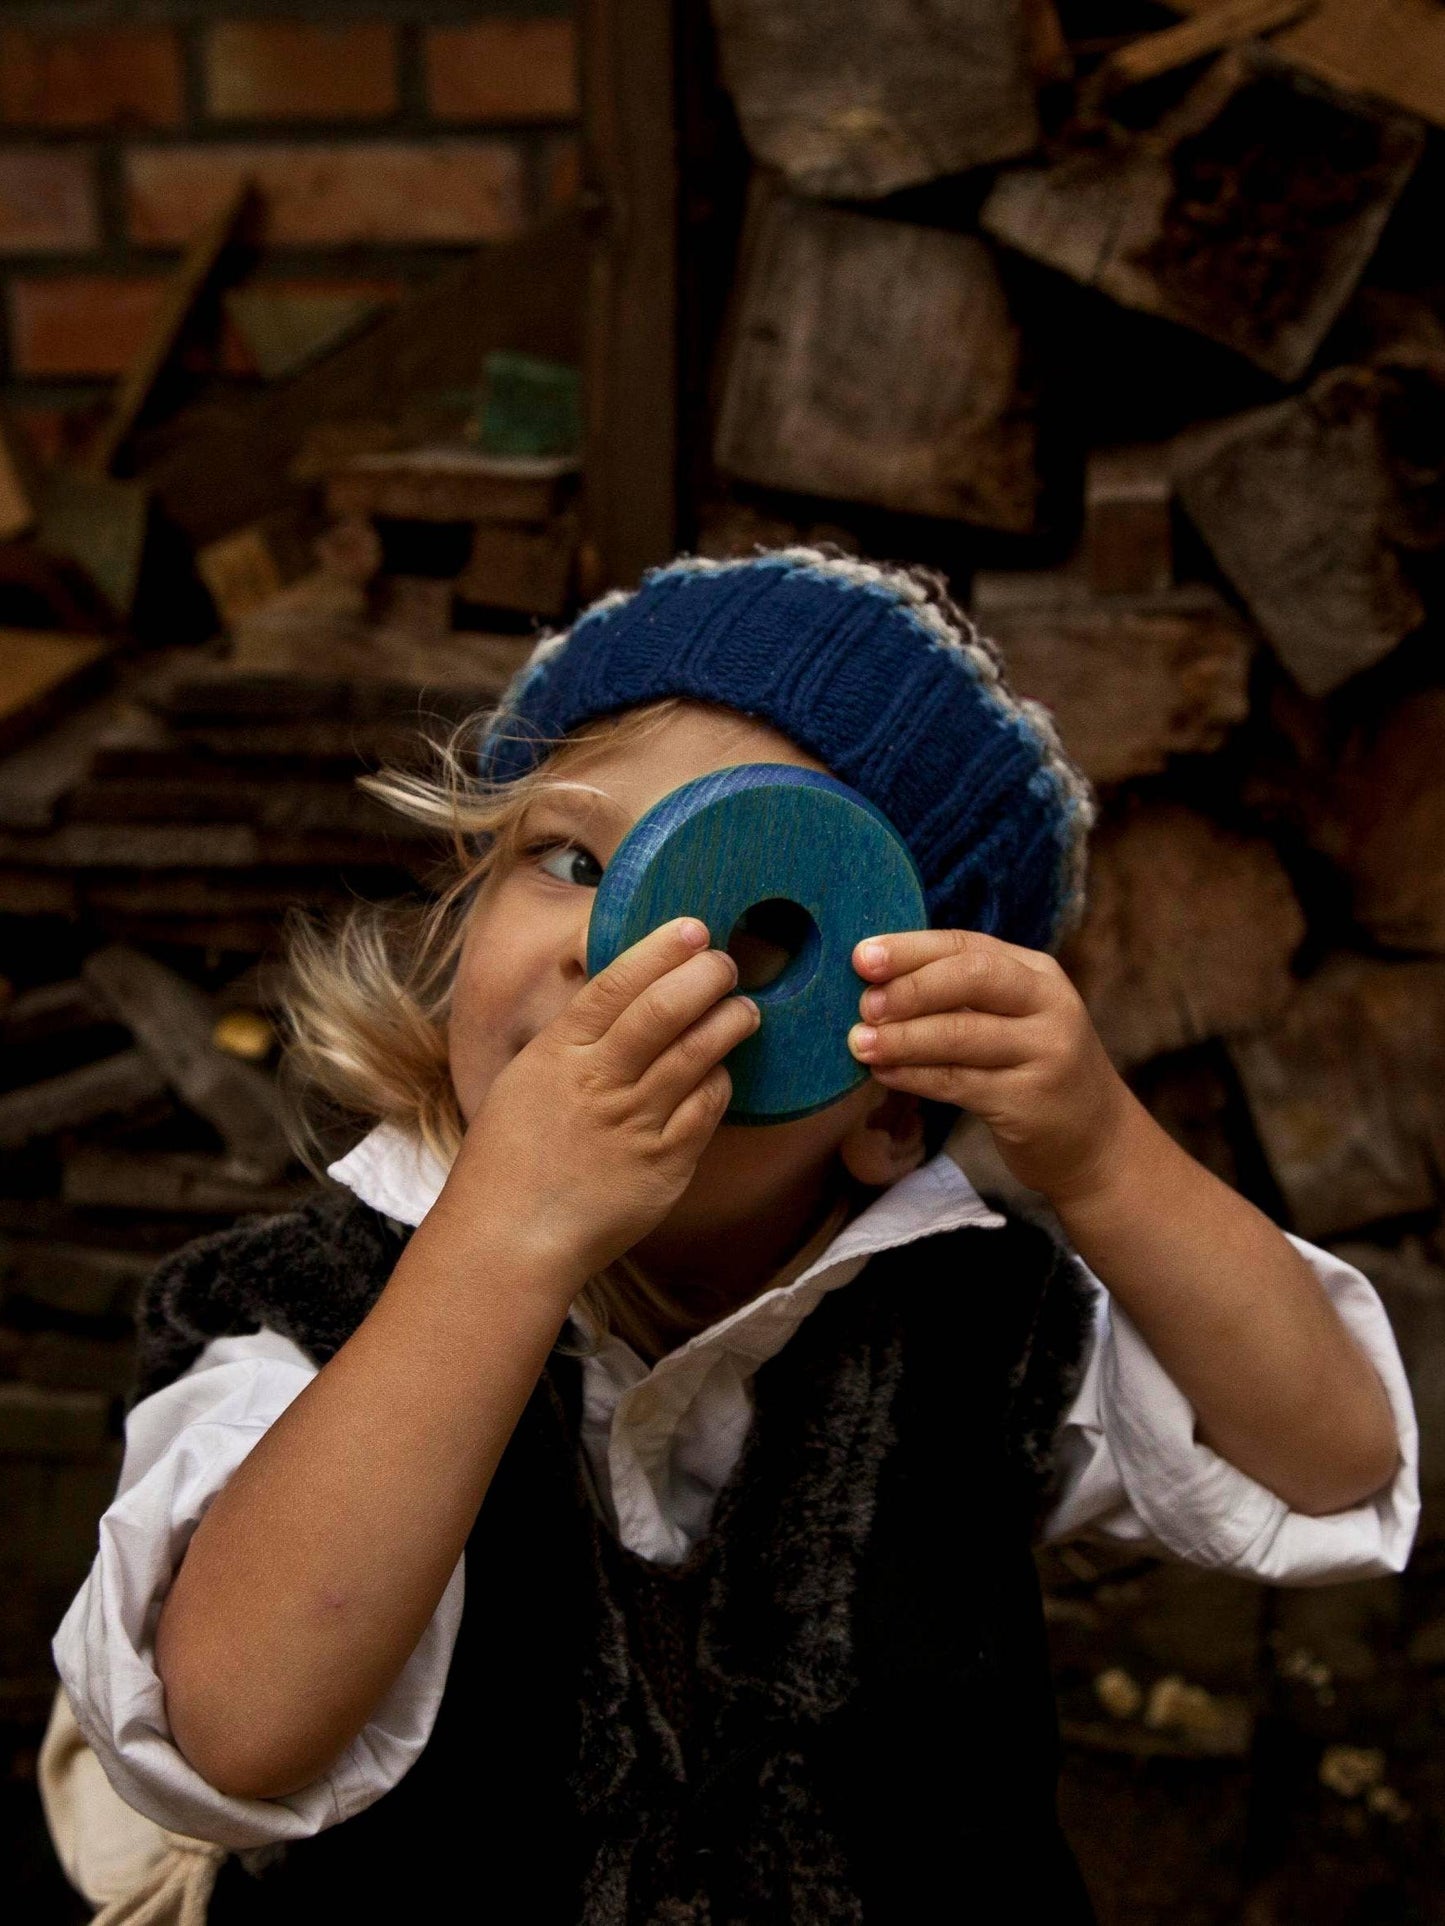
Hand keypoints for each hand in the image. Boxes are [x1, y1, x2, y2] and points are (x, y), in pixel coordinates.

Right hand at [444, 918, 758, 1288]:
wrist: (509, 1239)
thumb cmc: (510, 1158)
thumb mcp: (527, 1079)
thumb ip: (574, 1039)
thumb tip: (623, 994)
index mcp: (558, 1054)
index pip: (617, 984)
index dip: (661, 950)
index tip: (693, 929)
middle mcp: (599, 1083)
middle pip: (664, 1011)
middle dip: (706, 977)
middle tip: (726, 965)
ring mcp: (635, 1125)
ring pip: (697, 1055)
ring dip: (728, 1022)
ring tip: (743, 1009)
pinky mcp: (665, 1166)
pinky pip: (707, 1110)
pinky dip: (720, 1082)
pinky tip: (722, 1071)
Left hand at [848, 929, 1130, 1203]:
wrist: (1095, 1141)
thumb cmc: (1032, 1069)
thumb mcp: (1012, 1019)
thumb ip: (960, 996)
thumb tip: (873, 983)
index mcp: (1037, 974)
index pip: (967, 946)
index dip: (910, 949)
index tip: (860, 957)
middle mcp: (1049, 1005)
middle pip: (972, 977)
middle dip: (911, 987)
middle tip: (864, 1004)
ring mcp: (1046, 1053)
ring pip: (961, 1034)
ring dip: (903, 1037)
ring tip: (859, 1042)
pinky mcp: (1030, 1102)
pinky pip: (959, 1082)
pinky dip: (914, 1076)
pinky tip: (883, 1073)